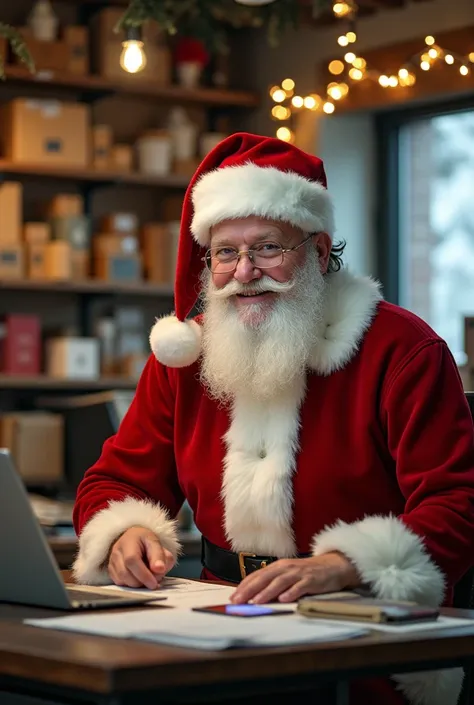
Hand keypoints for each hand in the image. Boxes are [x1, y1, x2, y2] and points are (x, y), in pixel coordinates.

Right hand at [108, 526, 174, 589]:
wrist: (133, 538)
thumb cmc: (145, 541)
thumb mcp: (156, 543)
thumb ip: (160, 555)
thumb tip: (160, 569)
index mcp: (129, 541)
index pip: (132, 560)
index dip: (143, 574)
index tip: (154, 583)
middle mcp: (117, 551)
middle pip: (125, 573)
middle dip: (141, 582)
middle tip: (154, 581)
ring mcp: (111, 561)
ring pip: (121, 580)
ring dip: (136, 585)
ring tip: (147, 579)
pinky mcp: (110, 570)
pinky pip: (119, 583)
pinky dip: (130, 585)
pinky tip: (138, 579)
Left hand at [230, 552, 358, 604]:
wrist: (332, 566)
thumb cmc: (307, 573)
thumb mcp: (288, 575)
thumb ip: (273, 583)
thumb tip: (254, 596)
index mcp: (278, 567)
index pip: (257, 576)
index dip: (244, 586)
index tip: (233, 597)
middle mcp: (286, 568)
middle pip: (264, 578)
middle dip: (250, 590)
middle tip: (238, 600)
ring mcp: (298, 573)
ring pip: (280, 582)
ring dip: (267, 592)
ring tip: (256, 601)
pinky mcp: (311, 580)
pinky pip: (300, 587)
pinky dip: (292, 592)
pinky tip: (284, 599)